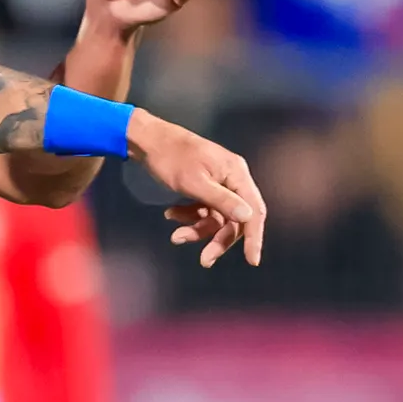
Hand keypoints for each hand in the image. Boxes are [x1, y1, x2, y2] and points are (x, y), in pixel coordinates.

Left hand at [128, 109, 264, 265]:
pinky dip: (189, 216)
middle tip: (204, 260)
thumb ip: (222, 201)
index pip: (254, 210)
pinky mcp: (204, 188)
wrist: (148, 141)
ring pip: (216, 218)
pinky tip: (170, 214)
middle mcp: (232, 179)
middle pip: (235, 219)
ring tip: (175, 237)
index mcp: (236, 174)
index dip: (254, 237)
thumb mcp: (194, 182)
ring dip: (197, 230)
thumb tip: (249, 217)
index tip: (252, 261)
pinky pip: (203, 211)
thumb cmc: (171, 158)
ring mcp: (218, 184)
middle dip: (218, 239)